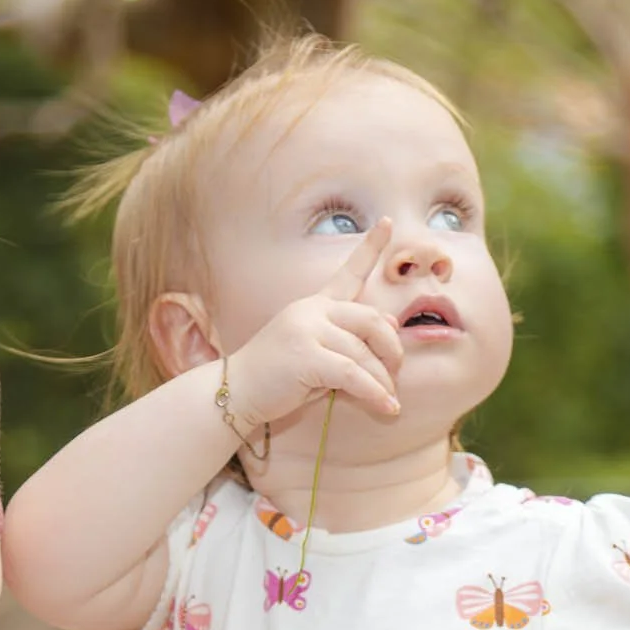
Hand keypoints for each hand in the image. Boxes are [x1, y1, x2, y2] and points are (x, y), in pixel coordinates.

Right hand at [223, 220, 404, 425]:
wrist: (234, 393)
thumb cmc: (278, 378)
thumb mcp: (317, 352)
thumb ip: (348, 338)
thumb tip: (392, 323)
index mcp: (314, 305)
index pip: (348, 272)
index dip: (371, 247)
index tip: (389, 222)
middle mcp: (312, 311)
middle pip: (372, 319)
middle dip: (392, 348)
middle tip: (396, 372)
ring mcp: (306, 330)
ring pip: (364, 353)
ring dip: (382, 381)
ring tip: (388, 401)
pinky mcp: (305, 356)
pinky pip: (354, 374)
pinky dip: (374, 393)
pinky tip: (386, 407)